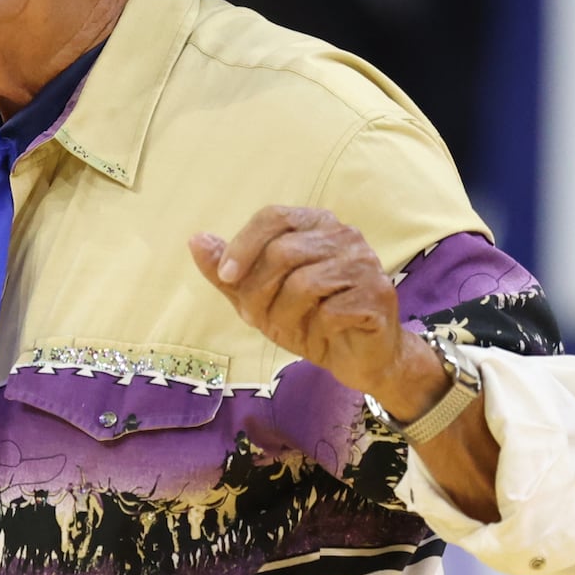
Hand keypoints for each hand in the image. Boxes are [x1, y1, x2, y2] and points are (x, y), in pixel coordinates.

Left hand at [189, 206, 439, 419]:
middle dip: (260, 291)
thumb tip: (196, 240)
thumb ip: (228, 272)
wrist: (357, 358)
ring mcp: (365, 264)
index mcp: (315, 224)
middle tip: (258, 318)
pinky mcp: (378, 296)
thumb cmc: (309, 321)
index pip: (273, 216)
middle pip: (284, 251)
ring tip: (289, 328)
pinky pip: (331, 311)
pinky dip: (316, 329)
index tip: (226, 277)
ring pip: (305, 283)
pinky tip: (322, 334)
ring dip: (285, 314)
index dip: (244, 245)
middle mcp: (344, 235)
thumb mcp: (258, 298)